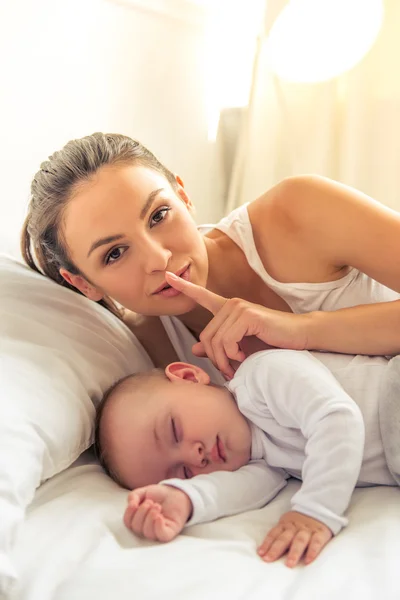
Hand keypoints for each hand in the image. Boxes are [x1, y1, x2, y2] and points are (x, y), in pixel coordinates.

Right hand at [123, 484, 191, 541]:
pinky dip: (158, 527)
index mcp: (138, 519)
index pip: (128, 522)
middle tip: (150, 502)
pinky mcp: (169, 533)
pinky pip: (161, 535)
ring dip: (150, 517)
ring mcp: (157, 531)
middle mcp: (146, 528)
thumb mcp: (143, 492)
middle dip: (141, 513)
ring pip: (148, 532)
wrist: (176, 493)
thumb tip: (131, 503)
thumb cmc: (160, 495)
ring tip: (157, 506)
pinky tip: (159, 516)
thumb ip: (134, 496)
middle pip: (137, 528)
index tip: (135, 503)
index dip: (129, 513)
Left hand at [165, 272, 308, 378]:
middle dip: (215, 359)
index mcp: (227, 310)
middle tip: (228, 370)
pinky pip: (227, 341)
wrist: (299, 337)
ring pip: (215, 341)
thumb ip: (218, 347)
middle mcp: (231, 304)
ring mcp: (239, 308)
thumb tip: (195, 348)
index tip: (168, 277)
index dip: (184, 286)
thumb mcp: (240, 347)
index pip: (202, 296)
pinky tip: (244, 357)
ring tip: (237, 366)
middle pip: (206, 336)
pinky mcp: (248, 316)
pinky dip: (233, 355)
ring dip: (224, 360)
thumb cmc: (271, 343)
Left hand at [257, 511, 332, 567]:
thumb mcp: (288, 523)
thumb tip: (264, 551)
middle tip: (269, 559)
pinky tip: (308, 561)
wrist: (319, 509)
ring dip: (294, 552)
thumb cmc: (300, 522)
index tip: (261, 554)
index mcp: (285, 524)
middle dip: (276, 549)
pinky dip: (312, 552)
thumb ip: (280, 535)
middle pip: (284, 538)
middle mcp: (295, 527)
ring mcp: (307, 530)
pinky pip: (316, 542)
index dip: (267, 543)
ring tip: (289, 564)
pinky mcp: (320, 533)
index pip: (274, 534)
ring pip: (299, 540)